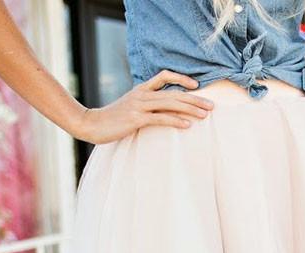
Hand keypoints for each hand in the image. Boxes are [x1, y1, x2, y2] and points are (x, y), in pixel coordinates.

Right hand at [71, 71, 212, 143]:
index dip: (181, 79)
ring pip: (170, 104)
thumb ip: (146, 105)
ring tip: (205, 115)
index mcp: (142, 89)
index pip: (164, 76)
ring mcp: (139, 105)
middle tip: (212, 106)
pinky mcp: (137, 119)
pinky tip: (187, 125)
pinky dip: (175, 121)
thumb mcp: (131, 107)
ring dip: (190, 109)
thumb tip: (163, 110)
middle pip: (173, 93)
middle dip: (195, 99)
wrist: (92, 124)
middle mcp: (142, 94)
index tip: (196, 86)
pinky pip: (160, 119)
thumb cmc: (114, 119)